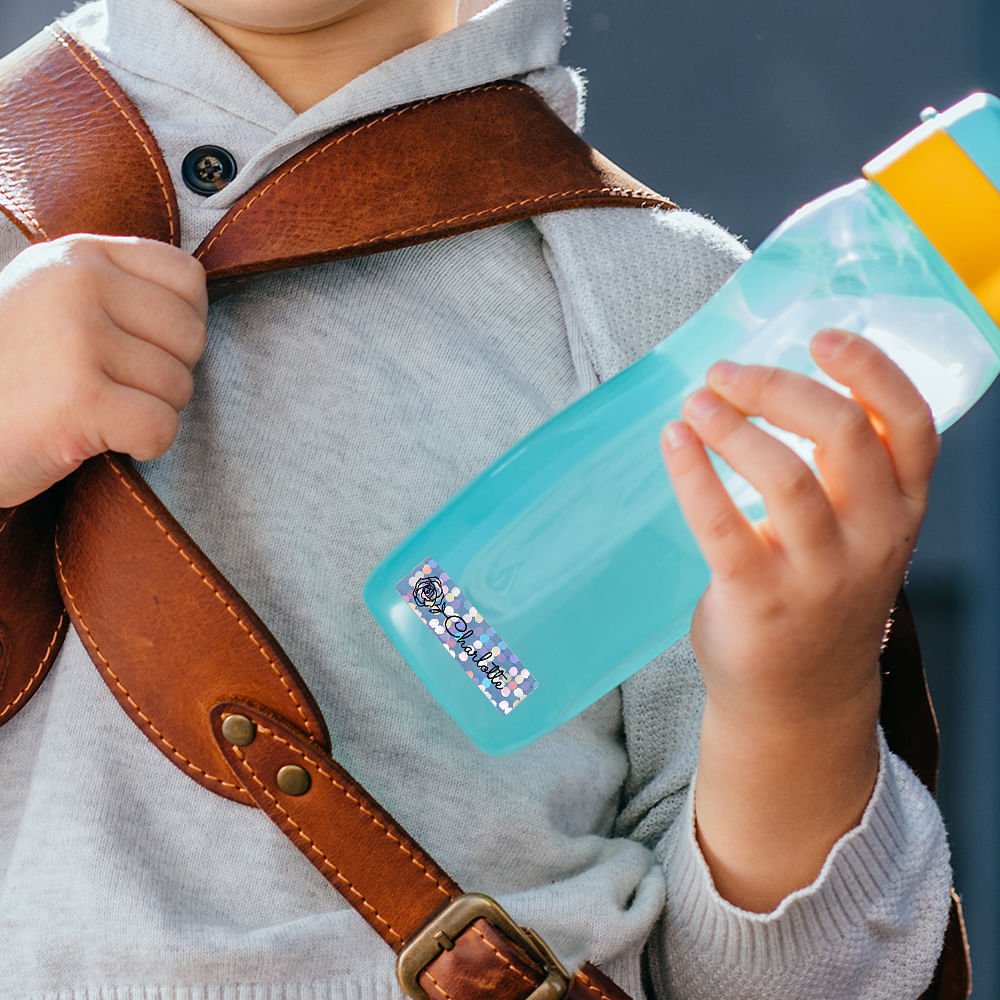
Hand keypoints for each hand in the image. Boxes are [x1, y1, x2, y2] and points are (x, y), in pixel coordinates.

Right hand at [0, 235, 207, 507]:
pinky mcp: (79, 399)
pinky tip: (94, 437)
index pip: (187, 278)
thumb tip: (196, 307)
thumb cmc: (9, 373)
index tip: (142, 347)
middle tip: (110, 387)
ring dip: (147, 412)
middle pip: (191, 337)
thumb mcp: (53, 300)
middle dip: (166, 375)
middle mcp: (79, 284)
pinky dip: (140, 447)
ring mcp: (77, 339)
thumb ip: (117, 289)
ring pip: (179, 388)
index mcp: (78, 256)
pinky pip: (161, 429)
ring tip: (91, 410)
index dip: (181, 324)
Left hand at [659, 329, 938, 909]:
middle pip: (843, 436)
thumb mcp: (857, 535)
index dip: (871, 372)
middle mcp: (873, 539)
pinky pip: (724, 524)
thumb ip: (840, 475)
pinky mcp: (761, 599)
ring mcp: (819, 573)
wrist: (798, 700)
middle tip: (725, 372)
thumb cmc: (818, 598)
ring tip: (695, 402)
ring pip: (788, 476)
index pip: (909, 426)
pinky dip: (695, 473)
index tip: (822, 336)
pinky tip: (673, 442)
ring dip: (734, 426)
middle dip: (779, 388)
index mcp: (902, 511)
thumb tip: (764, 388)